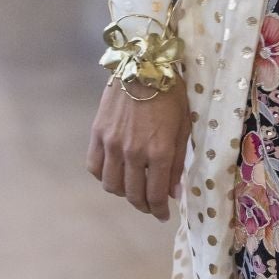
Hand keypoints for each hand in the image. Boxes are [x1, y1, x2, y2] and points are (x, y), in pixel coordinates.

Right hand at [88, 79, 190, 221]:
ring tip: (132, 190)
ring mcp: (112, 144)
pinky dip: (103, 176)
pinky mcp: (97, 134)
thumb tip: (175, 192)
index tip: (163, 214)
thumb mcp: (183, 126)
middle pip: (133, 194)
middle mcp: (133, 152)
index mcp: (159, 151)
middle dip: (143, 205)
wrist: (143, 64)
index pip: (156, 194)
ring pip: (111, 185)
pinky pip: (95, 167)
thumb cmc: (170, 93)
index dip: (159, 209)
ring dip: (123, 193)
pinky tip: (114, 173)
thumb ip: (178, 161)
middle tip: (150, 205)